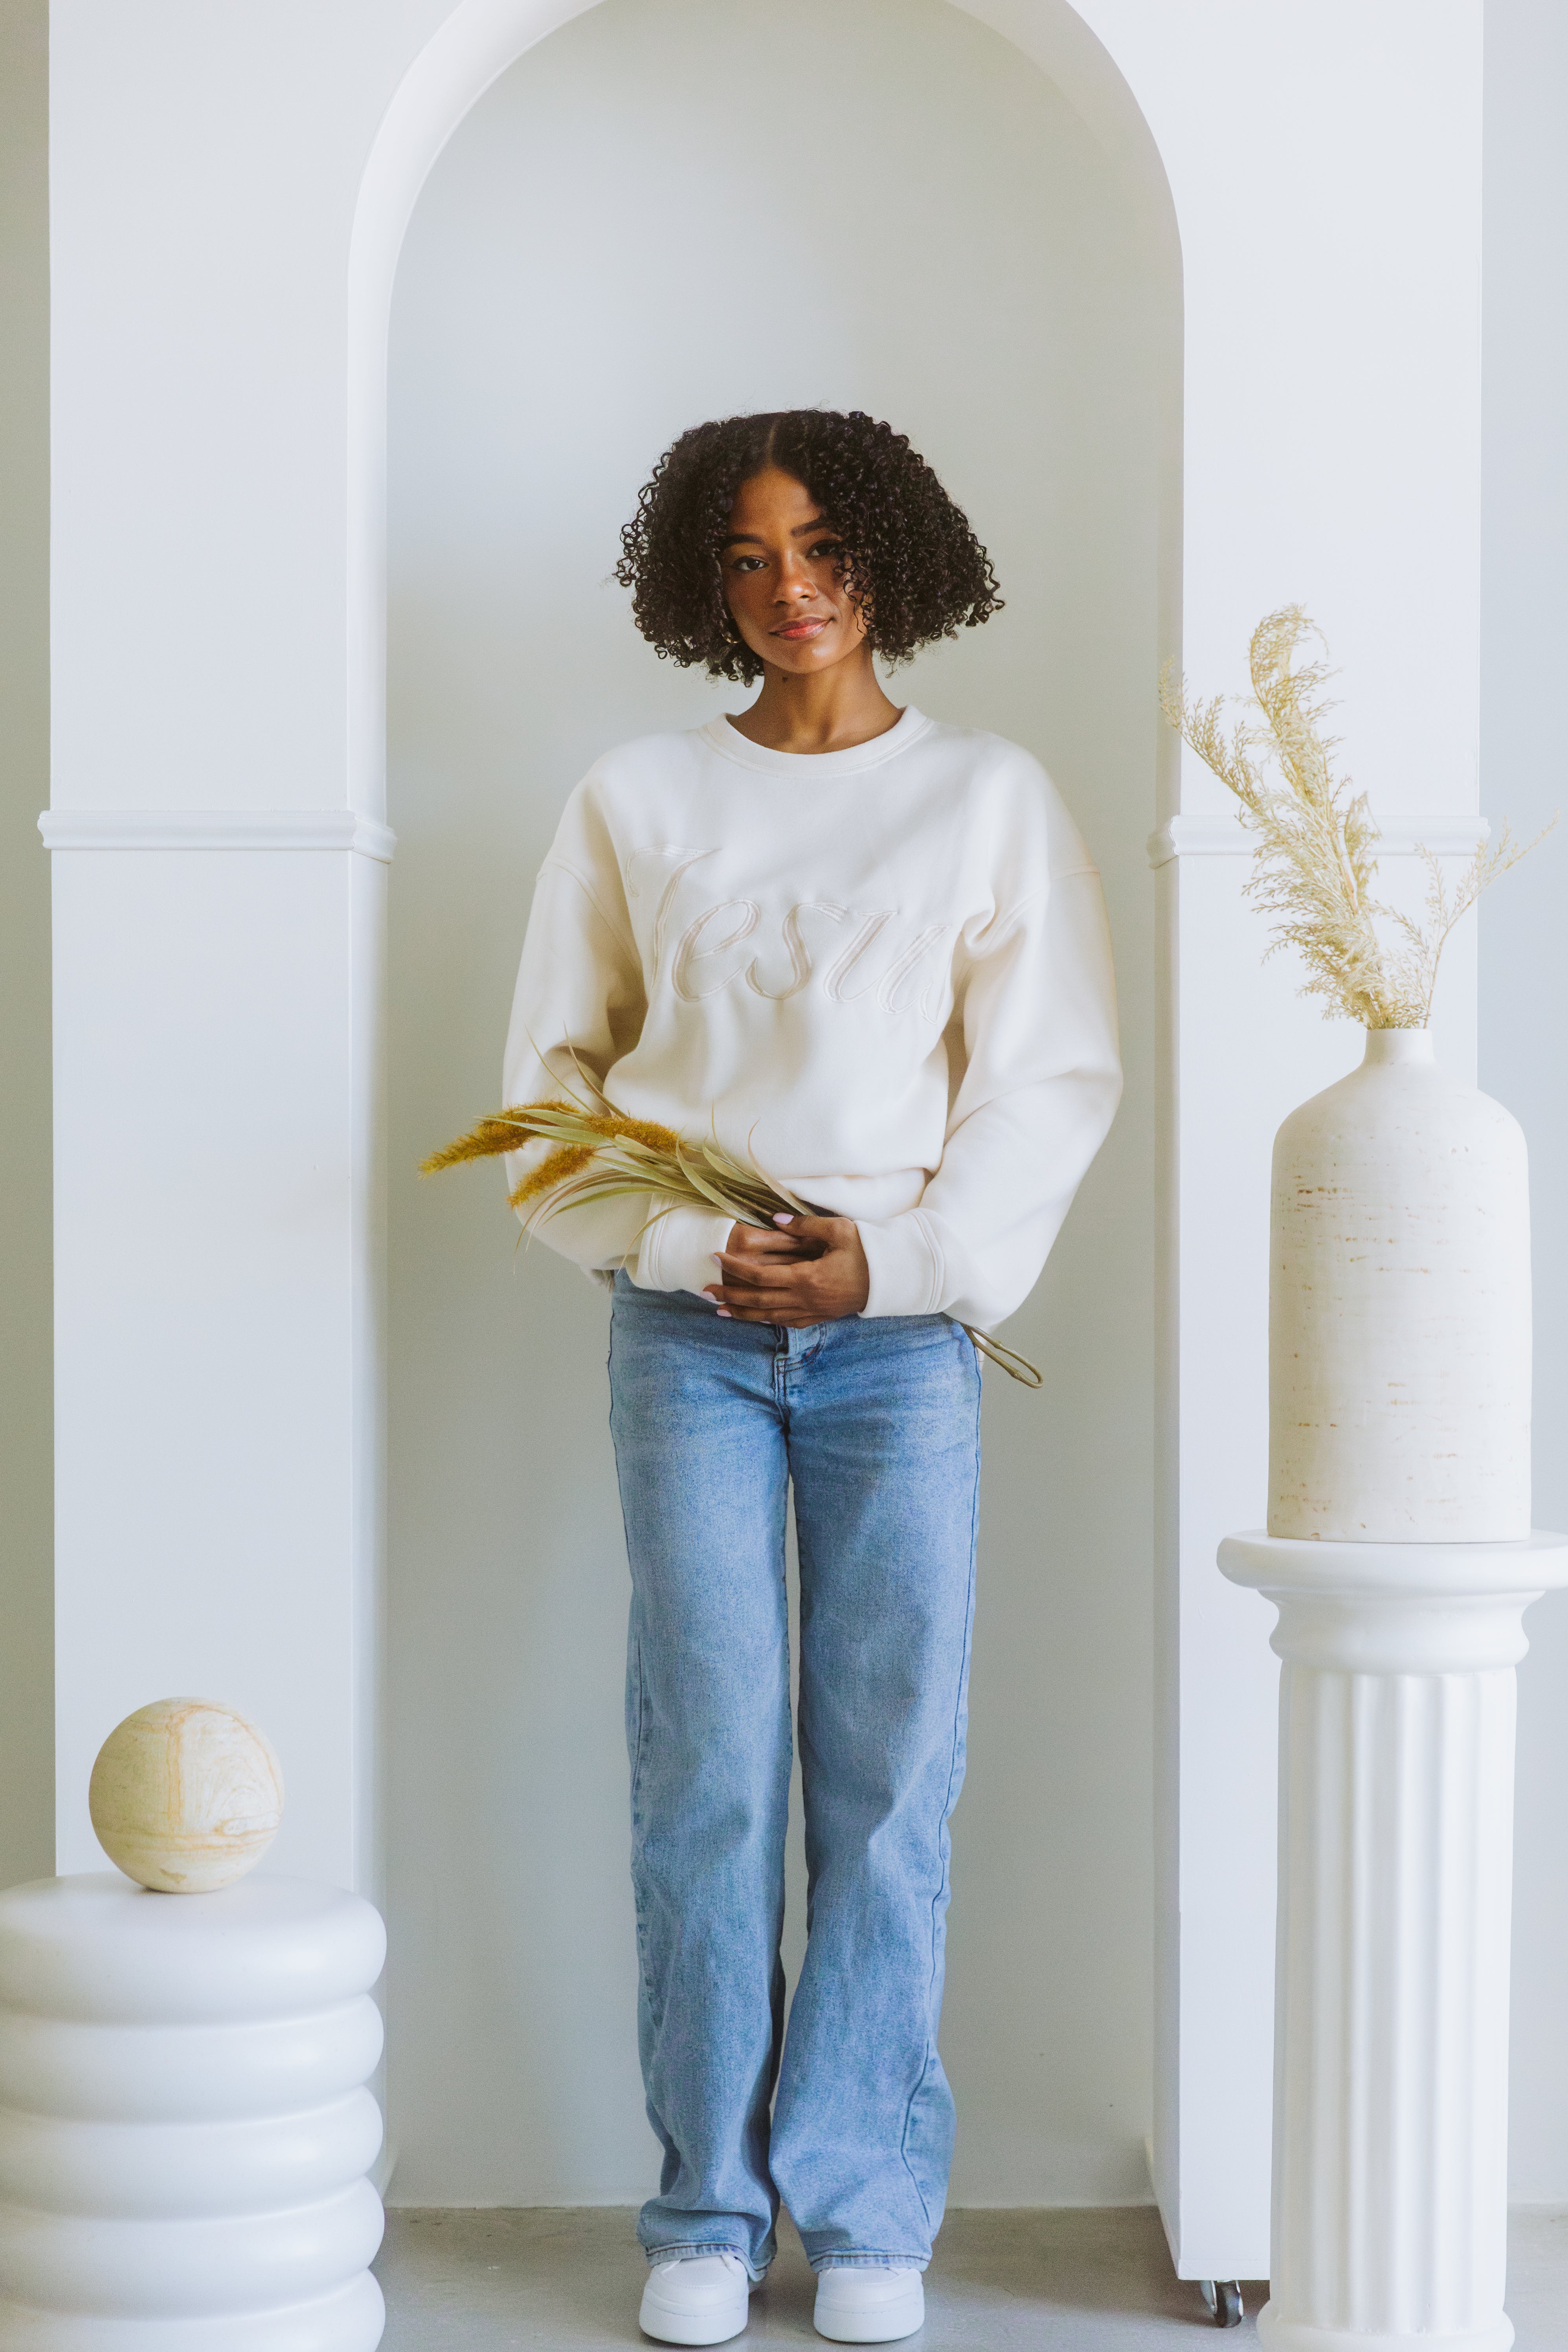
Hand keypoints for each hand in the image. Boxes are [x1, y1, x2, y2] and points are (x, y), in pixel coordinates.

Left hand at [704, 1214, 869, 1326]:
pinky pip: (787, 1322)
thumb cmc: (867, 1250)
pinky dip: (766, 1321)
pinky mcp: (821, 1316)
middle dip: (729, 1296)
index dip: (735, 1268)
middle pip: (758, 1300)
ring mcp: (814, 1311)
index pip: (760, 1276)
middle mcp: (806, 1299)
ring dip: (743, 1313)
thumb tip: (775, 1219)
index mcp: (808, 1277)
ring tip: (720, 1310)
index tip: (716, 1257)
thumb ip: (804, 1226)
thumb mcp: (838, 1230)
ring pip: (769, 1316)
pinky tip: (755, 1318)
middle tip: (705, 1290)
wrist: (893, 1277)